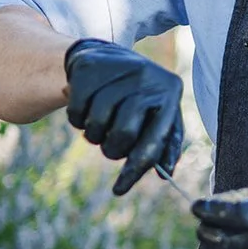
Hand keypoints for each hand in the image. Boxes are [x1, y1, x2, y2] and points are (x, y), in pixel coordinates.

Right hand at [65, 38, 183, 196]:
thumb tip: (164, 173)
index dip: (135, 170)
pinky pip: (76, 112)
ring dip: (93, 135)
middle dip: (112, 149)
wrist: (105, 58)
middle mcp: (147, 78)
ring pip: (97, 124)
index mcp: (170, 93)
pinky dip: (77, 120)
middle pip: (123, 134)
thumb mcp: (158, 114)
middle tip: (110, 145)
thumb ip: (164, 144)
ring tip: (99, 124)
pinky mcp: (88, 67)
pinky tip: (85, 109)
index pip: (154, 141)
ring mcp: (118, 70)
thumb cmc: (138, 97)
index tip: (118, 190)